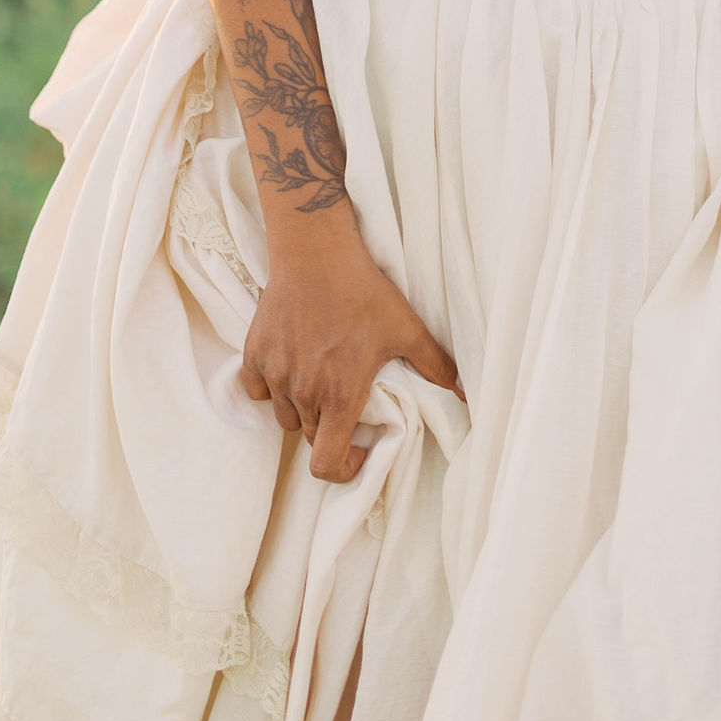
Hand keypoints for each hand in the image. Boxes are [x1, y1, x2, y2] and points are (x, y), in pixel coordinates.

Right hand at [239, 214, 462, 481]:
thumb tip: (465, 394)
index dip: (344, 469)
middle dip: (330, 429)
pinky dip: (272, 386)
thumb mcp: (406, 328)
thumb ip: (436, 366)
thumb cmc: (363, 291)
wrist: (316, 252)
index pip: (326, 465)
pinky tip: (292, 365)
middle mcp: (304, 392)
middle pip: (310, 437)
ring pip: (285, 414)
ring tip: (322, 380)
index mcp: (340, 396)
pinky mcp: (255, 353)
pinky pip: (257, 389)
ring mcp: (276, 374)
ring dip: (303, 408)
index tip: (359, 449)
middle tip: (346, 400)